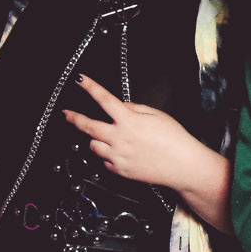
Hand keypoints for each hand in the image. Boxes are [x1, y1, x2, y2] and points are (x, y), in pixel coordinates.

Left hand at [63, 75, 211, 190]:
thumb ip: (134, 108)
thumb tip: (120, 106)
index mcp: (129, 121)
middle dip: (74, 118)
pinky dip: (107, 155)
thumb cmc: (174, 140)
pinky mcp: (120, 171)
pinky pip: (104, 161)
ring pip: (93, 146)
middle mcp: (120, 138)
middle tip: (67, 114)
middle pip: (88, 126)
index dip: (90, 87)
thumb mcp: (155, 115)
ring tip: (107, 137)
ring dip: (96, 139)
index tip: (79, 80)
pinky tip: (119, 152)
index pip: (104, 99)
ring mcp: (118, 156)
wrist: (183, 165)